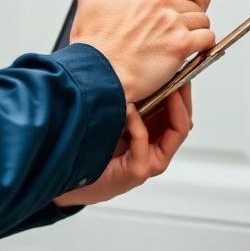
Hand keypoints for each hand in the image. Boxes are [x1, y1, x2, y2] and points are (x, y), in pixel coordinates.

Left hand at [53, 83, 192, 207]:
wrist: (67, 175)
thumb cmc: (88, 148)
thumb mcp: (113, 119)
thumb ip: (130, 104)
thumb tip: (138, 76)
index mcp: (150, 140)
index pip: (178, 117)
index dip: (182, 96)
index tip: (180, 74)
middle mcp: (153, 153)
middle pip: (182, 124)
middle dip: (182, 99)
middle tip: (179, 79)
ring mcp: (147, 163)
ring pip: (174, 134)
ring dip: (170, 107)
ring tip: (164, 89)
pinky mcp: (136, 171)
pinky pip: (144, 141)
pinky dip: (138, 124)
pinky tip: (128, 109)